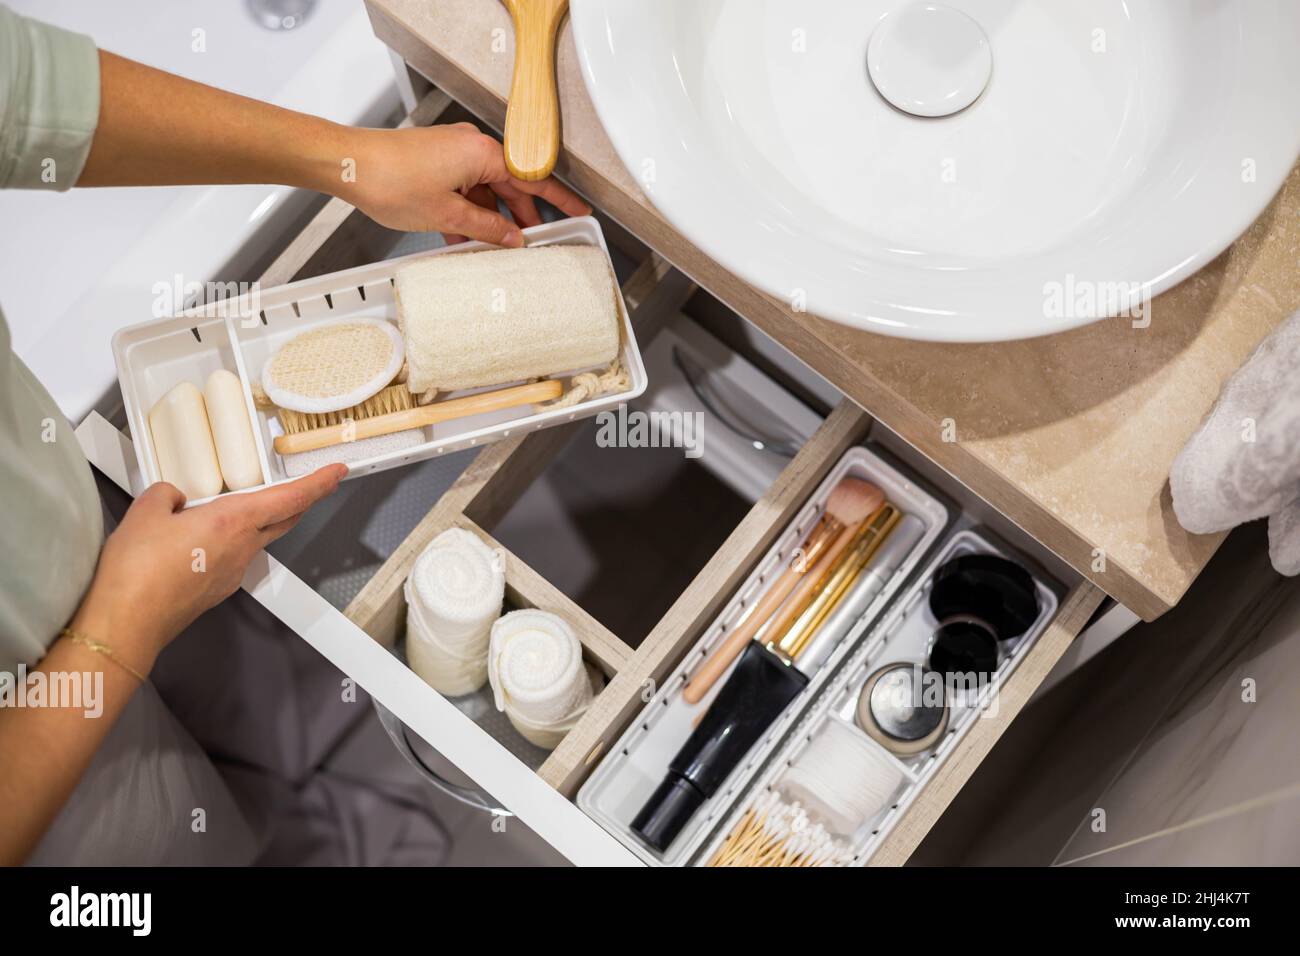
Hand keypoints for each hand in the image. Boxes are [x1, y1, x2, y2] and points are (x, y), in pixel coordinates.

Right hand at [71, 464, 345, 670]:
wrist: (126, 624)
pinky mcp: (217, 589)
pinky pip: (231, 557)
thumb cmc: (137, 574)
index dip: (319, 483)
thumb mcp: (145, 512)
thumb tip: (173, 497)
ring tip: (224, 507)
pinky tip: (197, 539)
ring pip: (255, 538)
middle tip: (305, 484)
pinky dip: (226, 542)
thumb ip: (167, 494)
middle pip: (283, 519)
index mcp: (233, 522)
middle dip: (299, 500)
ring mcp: (232, 572)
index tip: (337, 471)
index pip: (292, 498)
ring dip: (254, 521)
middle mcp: (242, 548)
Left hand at [336, 122, 590, 244]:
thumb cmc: (391, 180)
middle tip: (534, 242)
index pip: (533, 179)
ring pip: (486, 190)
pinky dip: (469, 211)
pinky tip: (464, 238)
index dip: (559, 199)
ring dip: (490, 219)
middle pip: (511, 185)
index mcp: (483, 153)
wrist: (348, 165)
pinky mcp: (436, 160)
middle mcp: (471, 147)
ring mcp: (453, 153)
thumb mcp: (447, 215)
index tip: (579, 212)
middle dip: (521, 216)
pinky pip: (465, 188)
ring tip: (494, 248)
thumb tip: (511, 238)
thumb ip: (486, 228)